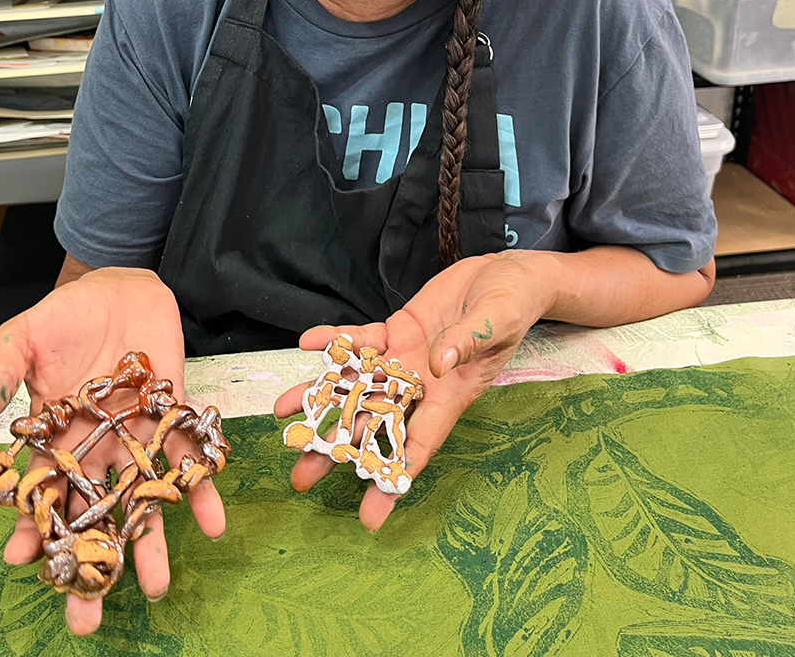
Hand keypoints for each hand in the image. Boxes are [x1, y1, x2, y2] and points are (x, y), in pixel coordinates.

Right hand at [0, 268, 225, 635]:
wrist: (116, 286)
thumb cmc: (62, 317)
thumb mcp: (20, 341)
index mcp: (52, 441)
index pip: (39, 496)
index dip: (32, 529)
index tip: (23, 562)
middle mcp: (94, 452)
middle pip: (91, 517)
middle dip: (89, 565)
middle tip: (84, 618)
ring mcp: (136, 441)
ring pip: (141, 503)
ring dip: (149, 546)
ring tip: (155, 590)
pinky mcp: (175, 420)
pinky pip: (192, 465)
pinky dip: (204, 494)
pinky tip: (213, 526)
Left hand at [273, 250, 554, 529]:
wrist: (507, 278)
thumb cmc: (514, 305)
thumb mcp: (499, 321)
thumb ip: (470, 341)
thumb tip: (438, 362)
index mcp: (451, 395)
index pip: (417, 445)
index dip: (392, 479)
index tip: (369, 516)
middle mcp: (420, 384)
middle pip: (372, 423)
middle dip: (336, 449)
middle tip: (299, 476)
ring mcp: (403, 359)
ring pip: (354, 384)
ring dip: (318, 398)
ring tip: (280, 414)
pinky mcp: (395, 331)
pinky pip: (359, 338)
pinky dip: (334, 340)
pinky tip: (307, 342)